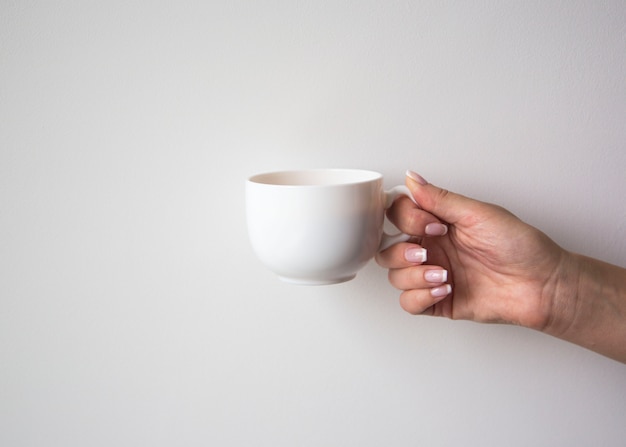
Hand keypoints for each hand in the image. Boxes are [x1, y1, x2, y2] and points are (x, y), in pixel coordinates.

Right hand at [376, 171, 566, 329]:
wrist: (543, 284)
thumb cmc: (521, 246)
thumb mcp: (478, 214)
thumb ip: (440, 199)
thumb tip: (412, 177)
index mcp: (438, 223)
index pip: (398, 215)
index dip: (406, 219)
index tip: (434, 225)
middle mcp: (432, 248)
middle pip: (387, 248)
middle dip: (401, 252)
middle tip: (426, 253)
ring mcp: (433, 275)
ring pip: (394, 276)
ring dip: (413, 276)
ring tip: (444, 275)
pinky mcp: (439, 301)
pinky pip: (408, 303)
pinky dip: (420, 297)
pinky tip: (445, 289)